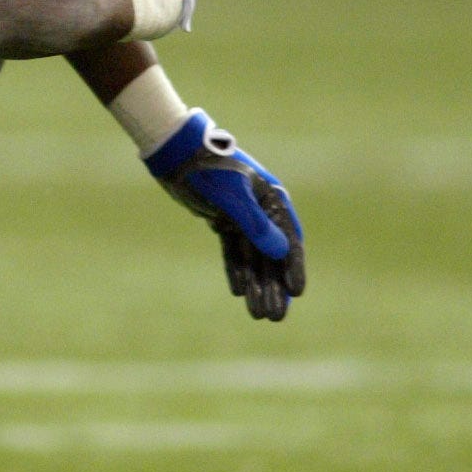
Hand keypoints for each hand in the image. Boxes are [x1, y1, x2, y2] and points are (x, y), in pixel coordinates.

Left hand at [145, 110, 305, 320]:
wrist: (176, 154)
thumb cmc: (208, 170)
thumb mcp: (233, 197)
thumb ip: (255, 225)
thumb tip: (281, 251)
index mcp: (273, 199)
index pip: (288, 239)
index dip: (292, 267)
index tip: (296, 292)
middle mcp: (262, 209)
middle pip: (272, 255)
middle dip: (274, 286)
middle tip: (275, 316)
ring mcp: (242, 215)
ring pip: (252, 257)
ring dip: (256, 284)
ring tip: (258, 313)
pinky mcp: (223, 219)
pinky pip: (233, 250)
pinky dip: (236, 269)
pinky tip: (237, 291)